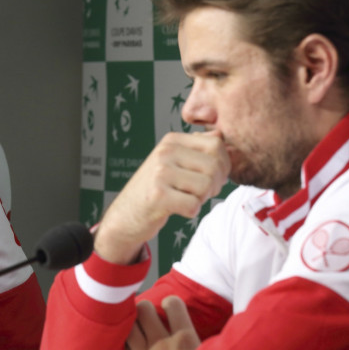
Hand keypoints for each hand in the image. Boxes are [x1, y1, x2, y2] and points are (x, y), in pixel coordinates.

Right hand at [94, 131, 229, 264]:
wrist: (125, 215)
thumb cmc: (154, 189)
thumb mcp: (173, 161)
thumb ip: (196, 147)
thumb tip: (220, 134)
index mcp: (171, 141)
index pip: (216, 143)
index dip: (223, 163)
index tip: (212, 176)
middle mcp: (164, 152)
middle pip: (214, 165)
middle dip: (215, 184)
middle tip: (201, 192)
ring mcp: (159, 173)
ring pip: (206, 186)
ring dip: (202, 199)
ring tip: (186, 199)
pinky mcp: (157, 195)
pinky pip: (193, 205)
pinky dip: (191, 211)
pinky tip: (178, 209)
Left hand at [123, 296, 200, 349]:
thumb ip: (201, 343)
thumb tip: (209, 330)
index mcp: (185, 340)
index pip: (173, 303)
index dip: (171, 304)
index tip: (170, 309)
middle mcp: (162, 344)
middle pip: (144, 309)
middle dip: (146, 310)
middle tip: (149, 318)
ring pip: (129, 325)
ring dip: (134, 325)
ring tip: (138, 330)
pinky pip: (122, 347)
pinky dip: (126, 344)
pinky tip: (133, 348)